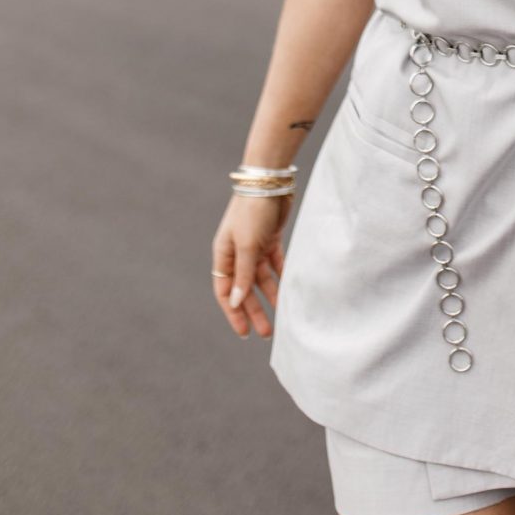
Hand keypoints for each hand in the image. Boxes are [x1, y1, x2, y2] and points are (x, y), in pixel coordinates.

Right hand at [212, 193, 291, 340]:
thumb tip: (235, 302)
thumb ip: (243, 274)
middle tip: (265, 333)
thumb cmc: (252, 211)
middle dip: (254, 310)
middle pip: (244, 288)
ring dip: (270, 297)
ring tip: (281, 317)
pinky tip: (290, 291)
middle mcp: (237, 253)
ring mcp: (254, 246)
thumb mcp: (246, 245)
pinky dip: (281, 277)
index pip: (225, 291)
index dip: (233, 312)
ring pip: (262, 279)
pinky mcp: (270, 239)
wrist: (270, 181)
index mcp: (224, 254)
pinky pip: (275, 265)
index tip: (244, 331)